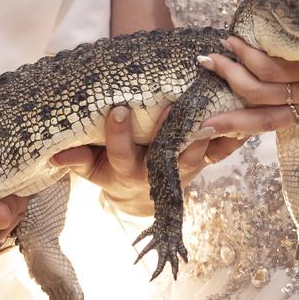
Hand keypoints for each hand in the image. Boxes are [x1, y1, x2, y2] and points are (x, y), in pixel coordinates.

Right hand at [50, 105, 242, 216]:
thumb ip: (77, 159)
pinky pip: (220, 153)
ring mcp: (182, 169)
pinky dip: (232, 140)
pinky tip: (244, 124)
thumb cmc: (111, 170)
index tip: (117, 109)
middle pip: (164, 153)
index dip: (118, 134)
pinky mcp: (202, 163)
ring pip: (195, 152)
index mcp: (127, 171)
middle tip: (171, 105)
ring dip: (203, 132)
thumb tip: (55, 154)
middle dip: (168, 129)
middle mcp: (157, 173)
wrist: (141, 194)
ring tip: (210, 107)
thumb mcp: (93, 168)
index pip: (121, 153)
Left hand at [199, 0, 298, 142]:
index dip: (248, 52)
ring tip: (203, 115)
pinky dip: (253, 130)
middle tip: (211, 55)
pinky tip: (230, 132)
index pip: (277, 61)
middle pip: (263, 86)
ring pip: (266, 116)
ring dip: (233, 114)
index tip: (230, 36)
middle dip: (232, 71)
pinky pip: (280, 125)